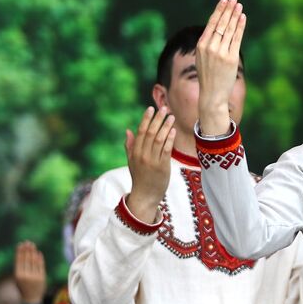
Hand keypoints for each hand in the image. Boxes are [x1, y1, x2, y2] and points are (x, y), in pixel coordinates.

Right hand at [14, 241, 46, 303]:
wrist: (31, 299)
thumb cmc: (23, 287)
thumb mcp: (18, 278)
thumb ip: (20, 267)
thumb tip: (22, 253)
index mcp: (18, 276)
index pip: (19, 260)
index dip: (20, 251)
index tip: (21, 244)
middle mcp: (26, 276)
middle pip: (26, 259)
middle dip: (27, 249)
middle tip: (28, 242)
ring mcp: (34, 277)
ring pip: (34, 261)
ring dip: (33, 252)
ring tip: (33, 246)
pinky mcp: (41, 278)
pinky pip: (40, 266)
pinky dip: (40, 258)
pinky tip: (38, 253)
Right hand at [124, 106, 175, 223]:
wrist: (145, 195)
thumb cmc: (139, 177)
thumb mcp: (131, 162)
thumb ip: (130, 146)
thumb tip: (128, 130)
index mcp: (135, 153)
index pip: (140, 132)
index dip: (146, 119)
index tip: (150, 108)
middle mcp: (142, 155)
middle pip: (150, 133)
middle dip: (157, 119)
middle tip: (164, 108)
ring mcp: (152, 161)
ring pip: (159, 139)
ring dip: (165, 126)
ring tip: (171, 116)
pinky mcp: (162, 167)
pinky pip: (166, 150)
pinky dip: (169, 139)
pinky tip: (173, 130)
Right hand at [195, 0, 246, 135]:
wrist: (211, 95)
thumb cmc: (208, 77)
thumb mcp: (203, 58)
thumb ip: (209, 44)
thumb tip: (219, 28)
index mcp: (201, 46)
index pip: (211, 24)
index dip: (219, 11)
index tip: (224, 0)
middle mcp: (209, 47)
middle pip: (221, 24)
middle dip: (228, 10)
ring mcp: (220, 52)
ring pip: (229, 29)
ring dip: (235, 16)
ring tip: (239, 6)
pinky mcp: (231, 58)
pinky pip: (236, 38)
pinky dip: (240, 27)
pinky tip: (243, 17)